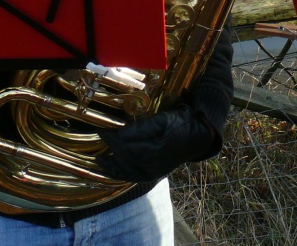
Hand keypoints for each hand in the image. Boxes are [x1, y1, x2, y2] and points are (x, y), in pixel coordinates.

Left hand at [96, 104, 218, 181]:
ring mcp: (152, 172)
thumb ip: (140, 128)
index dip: (111, 139)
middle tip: (100, 138)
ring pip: (126, 172)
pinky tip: (113, 171)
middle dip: (110, 149)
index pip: (125, 146)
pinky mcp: (153, 175)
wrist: (197, 137)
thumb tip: (120, 134)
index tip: (101, 130)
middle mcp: (151, 165)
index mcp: (153, 150)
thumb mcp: (162, 119)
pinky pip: (132, 177)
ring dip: (111, 167)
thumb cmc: (181, 124)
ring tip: (99, 161)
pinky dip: (120, 175)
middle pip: (123, 159)